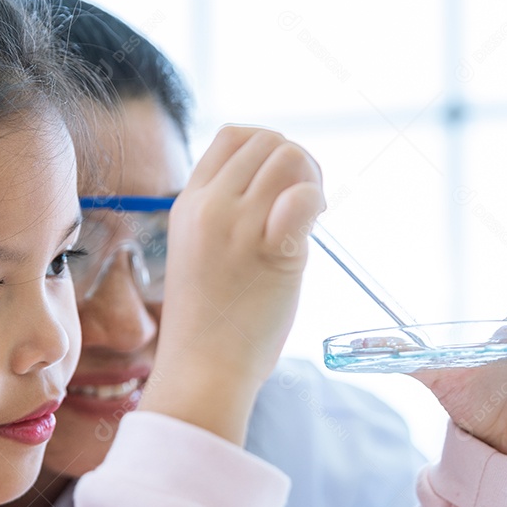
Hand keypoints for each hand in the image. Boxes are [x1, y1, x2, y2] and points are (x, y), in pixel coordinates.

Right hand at [139, 126, 323, 444]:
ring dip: (312, 178)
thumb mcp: (200, 252)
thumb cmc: (210, 322)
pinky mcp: (269, 251)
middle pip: (268, 140)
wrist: (203, 369)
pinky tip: (316, 226)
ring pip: (289, 156)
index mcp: (189, 203)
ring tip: (312, 217)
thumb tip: (282, 190)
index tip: (283, 186)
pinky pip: (304, 195)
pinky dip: (317, 200)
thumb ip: (228, 216)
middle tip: (307, 205)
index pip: (234, 136)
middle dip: (299, 162)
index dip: (269, 149)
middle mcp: (210, 206)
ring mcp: (237, 226)